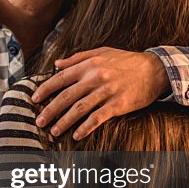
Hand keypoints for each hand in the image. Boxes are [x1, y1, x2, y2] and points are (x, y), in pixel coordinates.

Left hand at [30, 48, 167, 139]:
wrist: (154, 69)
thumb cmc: (126, 60)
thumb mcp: (101, 52)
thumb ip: (77, 58)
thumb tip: (56, 63)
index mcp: (89, 65)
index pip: (60, 78)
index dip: (45, 89)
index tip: (34, 99)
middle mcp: (95, 78)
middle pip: (66, 96)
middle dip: (50, 110)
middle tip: (39, 122)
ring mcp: (106, 92)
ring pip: (79, 109)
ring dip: (64, 122)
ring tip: (53, 132)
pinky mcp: (118, 105)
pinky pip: (98, 118)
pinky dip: (86, 128)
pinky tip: (76, 135)